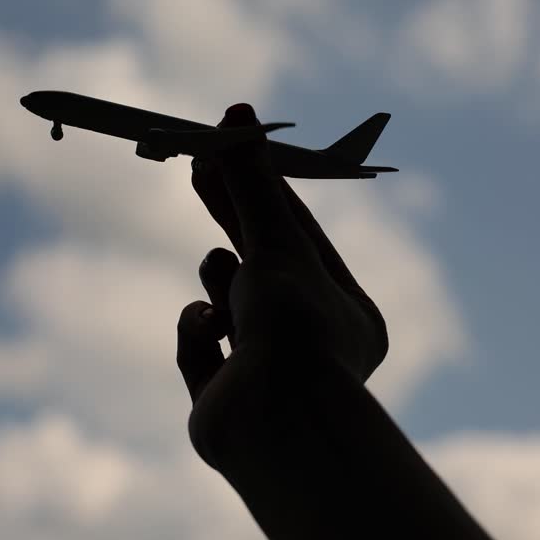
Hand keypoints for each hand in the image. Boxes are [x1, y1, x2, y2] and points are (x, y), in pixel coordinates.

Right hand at [176, 104, 388, 468]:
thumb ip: (252, 183)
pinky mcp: (222, 401)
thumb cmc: (294, 331)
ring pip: (225, 306)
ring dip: (217, 282)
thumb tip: (236, 112)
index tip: (227, 152)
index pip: (299, 236)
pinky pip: (198, 348)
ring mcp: (265, 376)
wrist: (275, 427)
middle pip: (261, 265)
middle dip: (231, 217)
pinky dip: (195, 331)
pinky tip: (204, 332)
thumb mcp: (275, 244)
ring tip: (222, 281)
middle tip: (196, 166)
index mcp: (344, 311)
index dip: (261, 189)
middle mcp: (310, 346)